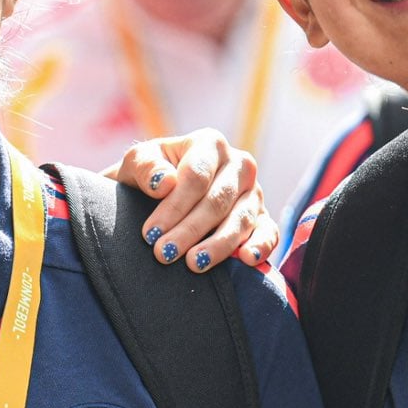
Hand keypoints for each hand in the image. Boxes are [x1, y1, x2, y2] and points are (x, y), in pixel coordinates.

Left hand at [106, 128, 276, 271]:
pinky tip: (246, 260)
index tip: (151, 233)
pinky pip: (268, 232)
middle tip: (164, 254)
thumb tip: (165, 183)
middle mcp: (238, 165)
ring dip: (217, 245)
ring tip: (194, 263)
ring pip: (241, 219)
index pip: (196, 176)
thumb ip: (146, 168)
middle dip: (189, 230)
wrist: (156, 194)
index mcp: (210, 144)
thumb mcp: (138, 162)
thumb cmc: (148, 175)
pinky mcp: (263, 218)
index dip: (174, 206)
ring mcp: (254, 192)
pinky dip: (261, 246)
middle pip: (217, 201)